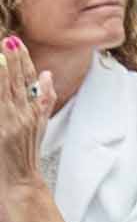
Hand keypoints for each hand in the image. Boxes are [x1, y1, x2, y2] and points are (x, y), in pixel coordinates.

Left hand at [0, 44, 43, 194]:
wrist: (21, 181)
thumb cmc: (27, 153)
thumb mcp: (41, 124)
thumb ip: (43, 99)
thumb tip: (46, 75)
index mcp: (34, 110)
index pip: (29, 79)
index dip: (23, 60)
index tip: (16, 42)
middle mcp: (23, 113)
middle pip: (17, 81)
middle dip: (12, 59)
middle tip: (6, 40)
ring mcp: (11, 122)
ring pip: (6, 90)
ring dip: (4, 71)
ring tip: (0, 53)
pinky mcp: (1, 131)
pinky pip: (0, 106)